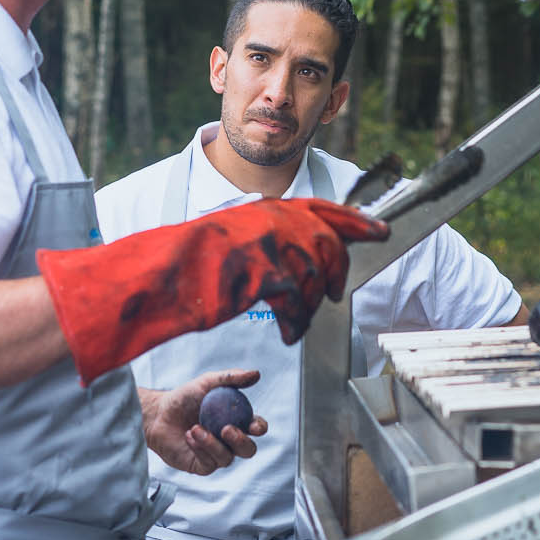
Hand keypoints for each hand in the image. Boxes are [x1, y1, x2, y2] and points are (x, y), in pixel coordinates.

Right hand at [41, 198, 389, 383]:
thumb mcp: (236, 239)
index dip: (355, 218)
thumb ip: (269, 236)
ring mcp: (267, 244)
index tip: (380, 229)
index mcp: (265, 208)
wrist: (159, 274)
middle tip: (337, 290)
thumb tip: (303, 243)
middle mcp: (270, 219)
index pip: (321, 207)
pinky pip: (297, 301)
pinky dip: (296, 321)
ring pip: (314, 273)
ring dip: (311, 301)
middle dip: (338, 267)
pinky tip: (289, 332)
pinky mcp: (262, 273)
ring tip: (298, 318)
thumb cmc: (192, 262)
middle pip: (328, 240)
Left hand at [141, 369, 269, 475]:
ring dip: (212, 443)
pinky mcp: (201, 465)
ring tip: (195, 428)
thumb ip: (231, 378)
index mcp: (237, 422)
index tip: (253, 425)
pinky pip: (209, 464)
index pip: (256, 428)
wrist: (158, 414)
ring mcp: (216, 455)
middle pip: (248, 450)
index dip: (259, 428)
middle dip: (241, 441)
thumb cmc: (184, 398)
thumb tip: (256, 374)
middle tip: (226, 429)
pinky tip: (189, 436)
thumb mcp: (207, 383)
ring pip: (227, 458)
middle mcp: (229, 441)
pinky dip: (200, 449)